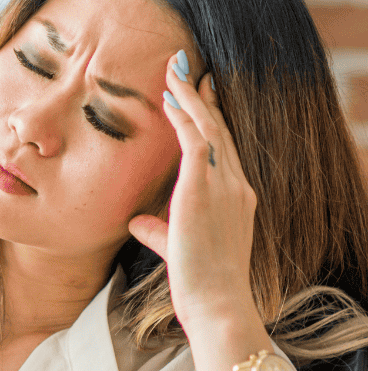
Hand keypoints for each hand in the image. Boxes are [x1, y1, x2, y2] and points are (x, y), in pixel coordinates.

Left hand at [127, 51, 258, 331]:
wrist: (217, 303)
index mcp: (235, 199)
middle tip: (187, 67)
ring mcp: (224, 187)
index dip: (210, 118)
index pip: (223, 148)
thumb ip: (159, 231)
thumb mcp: (177, 248)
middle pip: (219, 129)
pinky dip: (183, 118)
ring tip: (173, 70)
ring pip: (209, 128)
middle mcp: (235, 186)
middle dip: (202, 96)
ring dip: (189, 97)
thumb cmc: (199, 284)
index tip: (200, 93)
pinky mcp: (205, 190)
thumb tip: (135, 222)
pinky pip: (196, 142)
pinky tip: (169, 99)